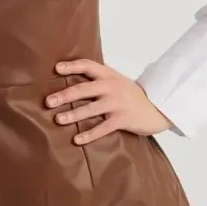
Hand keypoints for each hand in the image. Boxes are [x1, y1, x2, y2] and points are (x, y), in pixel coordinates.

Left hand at [44, 58, 172, 143]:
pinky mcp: (123, 119)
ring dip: (73, 115)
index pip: (88, 66)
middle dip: (65, 95)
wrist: (157, 108)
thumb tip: (70, 83)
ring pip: (91, 109)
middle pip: (84, 89)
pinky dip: (89, 134)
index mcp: (109, 75)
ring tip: (58, 119)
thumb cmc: (131, 95)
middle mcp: (111, 87)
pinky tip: (77, 139)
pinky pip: (103, 127)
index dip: (72, 66)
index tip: (56, 69)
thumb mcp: (117, 81)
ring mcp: (117, 103)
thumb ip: (98, 80)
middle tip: (48, 101)